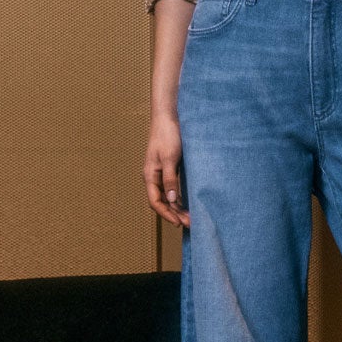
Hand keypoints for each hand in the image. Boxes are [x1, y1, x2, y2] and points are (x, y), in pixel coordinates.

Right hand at [143, 110, 190, 226]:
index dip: (166, 214)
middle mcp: (154, 177)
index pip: (155, 202)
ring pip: (168, 196)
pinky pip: (173, 188)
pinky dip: (180, 197)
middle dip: (174, 214)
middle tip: (189, 224)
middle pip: (162, 202)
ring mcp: (161, 173)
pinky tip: (189, 203)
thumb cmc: (168, 135)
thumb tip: (172, 200)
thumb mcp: (170, 158)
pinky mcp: (170, 168)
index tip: (178, 223)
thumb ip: (170, 179)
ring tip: (191, 217)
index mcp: (150, 175)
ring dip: (178, 207)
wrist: (169, 117)